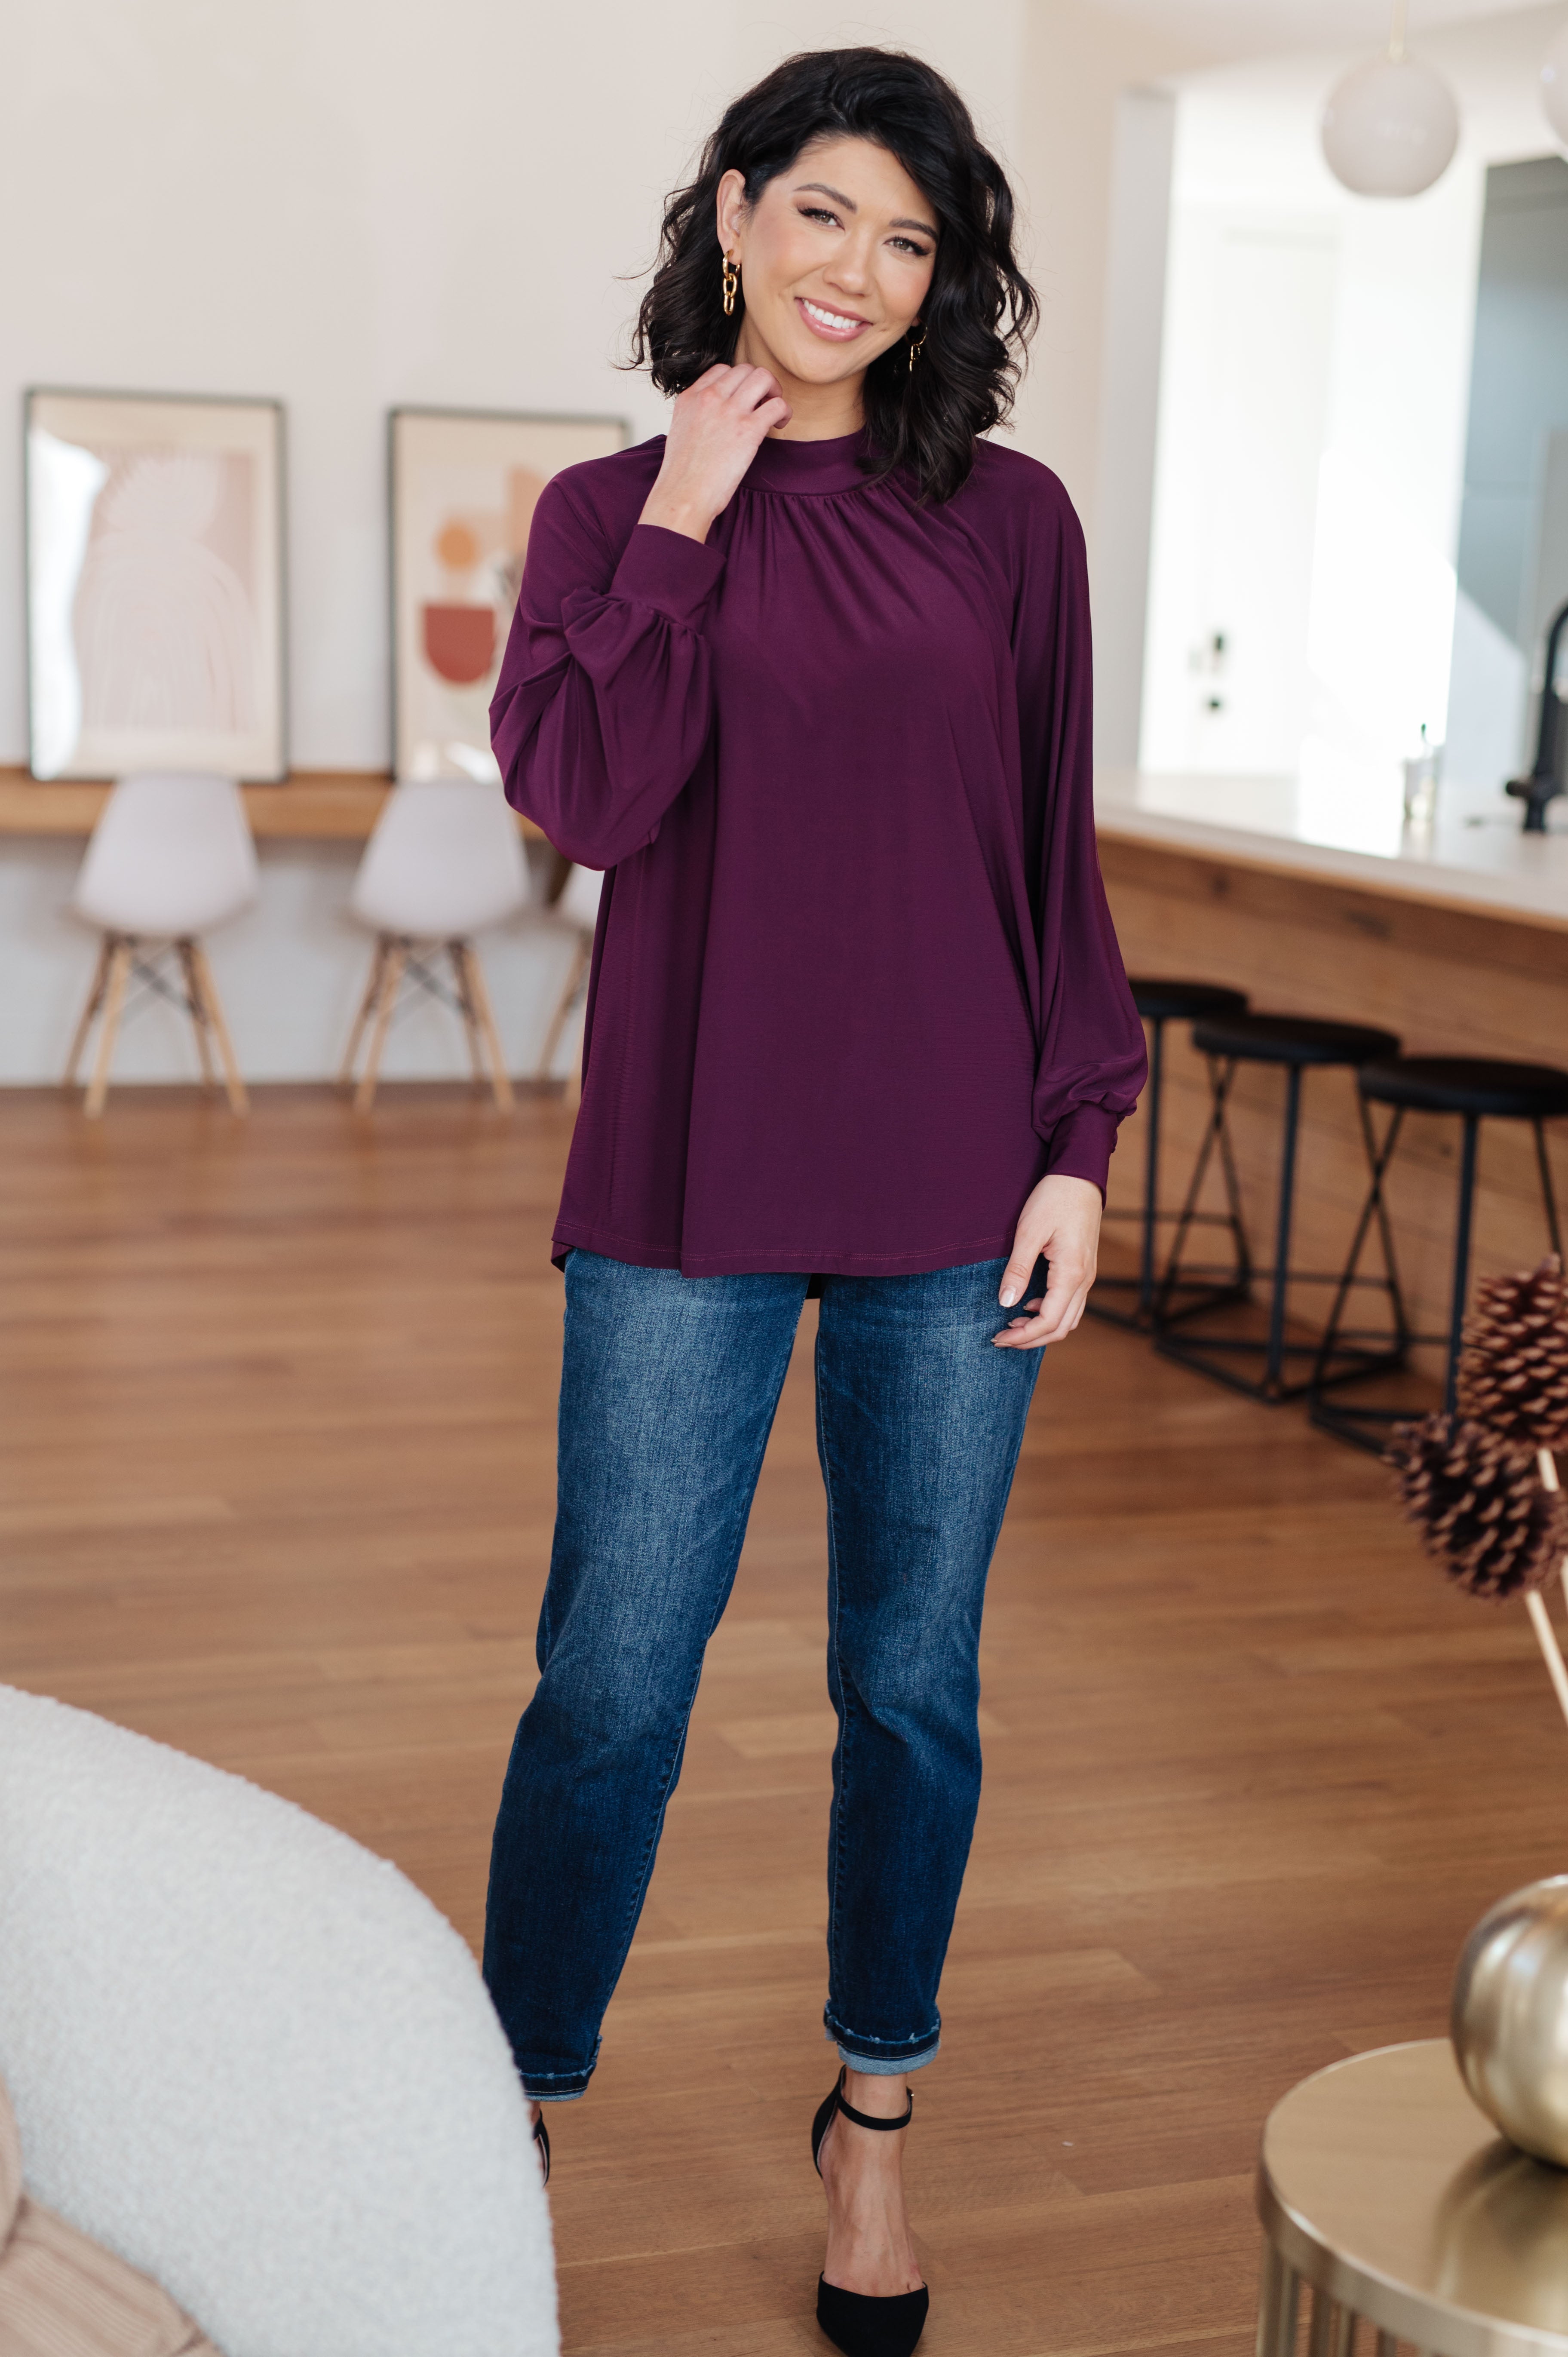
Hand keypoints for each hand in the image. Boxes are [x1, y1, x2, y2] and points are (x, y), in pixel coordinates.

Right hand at [639, 363, 791, 542]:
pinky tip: (779, 425)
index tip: (743, 399)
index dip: (738, 382)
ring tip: (773, 411)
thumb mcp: (680, 431)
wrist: (683, 495)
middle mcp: (710, 398)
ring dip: (775, 391)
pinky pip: (777, 405)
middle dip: (759, 384)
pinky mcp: (748, 429)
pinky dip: (784, 412)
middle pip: (745, 369)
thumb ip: (697, 415)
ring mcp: (730, 411)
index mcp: (691, 397)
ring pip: (763, 377)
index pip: (722, 370)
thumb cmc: (682, 475)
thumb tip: (716, 417)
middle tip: (764, 404)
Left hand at [992, 1172, 1101, 1349]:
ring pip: (1069, 1319)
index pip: (1048, 1321)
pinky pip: (1071, 1304)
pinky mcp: (1084, 1269)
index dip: (1023, 1336)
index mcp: (1072, 1274)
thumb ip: (1018, 1270)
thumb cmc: (1054, 1198)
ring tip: (1012, 1325)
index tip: (998, 1337)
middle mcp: (1085, 1280)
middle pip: (1061, 1328)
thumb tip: (1005, 1303)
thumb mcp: (1029, 1232)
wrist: (1080, 1177)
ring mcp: (1087, 1275)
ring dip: (1041, 1329)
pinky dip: (1051, 1314)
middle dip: (1030, 1339)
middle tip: (1001, 1338)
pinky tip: (1029, 1305)